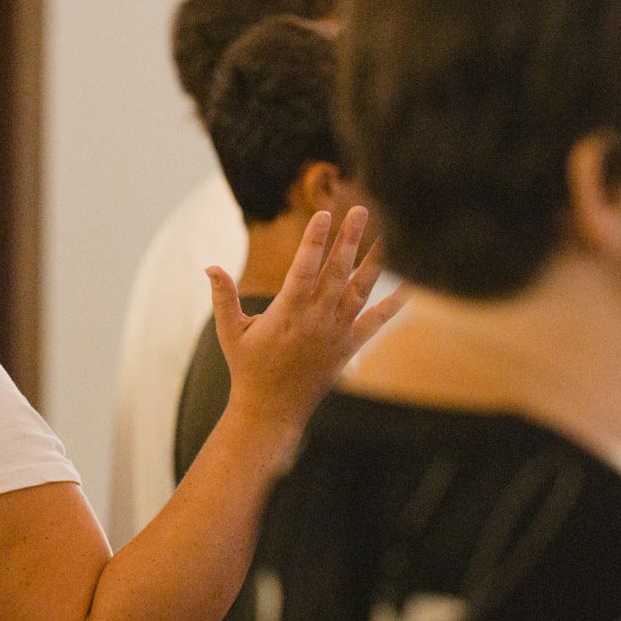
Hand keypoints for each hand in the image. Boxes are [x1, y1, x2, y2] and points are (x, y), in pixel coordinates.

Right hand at [208, 206, 407, 432]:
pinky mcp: (348, 347)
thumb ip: (223, 297)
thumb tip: (209, 266)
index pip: (303, 269)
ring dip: (374, 262)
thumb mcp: (230, 332)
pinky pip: (376, 322)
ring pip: (360, 291)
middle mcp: (315, 321)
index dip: (314, 241)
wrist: (271, 410)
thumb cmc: (248, 368)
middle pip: (337, 273)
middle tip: (361, 210)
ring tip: (388, 234)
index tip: (324, 214)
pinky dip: (394, 304)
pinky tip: (411, 286)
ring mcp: (335, 334)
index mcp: (286, 314)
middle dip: (349, 240)